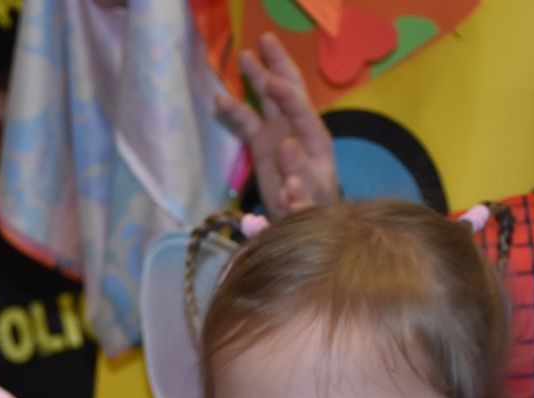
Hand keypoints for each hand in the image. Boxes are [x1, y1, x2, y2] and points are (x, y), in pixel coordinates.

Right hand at [213, 33, 338, 217]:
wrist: (302, 221)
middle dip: (278, 66)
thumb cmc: (314, 208)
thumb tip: (285, 145)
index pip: (301, 109)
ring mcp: (278, 133)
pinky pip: (247, 122)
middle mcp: (297, 129)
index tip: (271, 82)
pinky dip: (234, 110)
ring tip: (244, 56)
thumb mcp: (312, 197)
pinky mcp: (261, 144)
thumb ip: (301, 173)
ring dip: (257, 77)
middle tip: (265, 41)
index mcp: (315, 139)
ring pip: (267, 100)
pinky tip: (218, 99)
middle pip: (288, 91)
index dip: (287, 94)